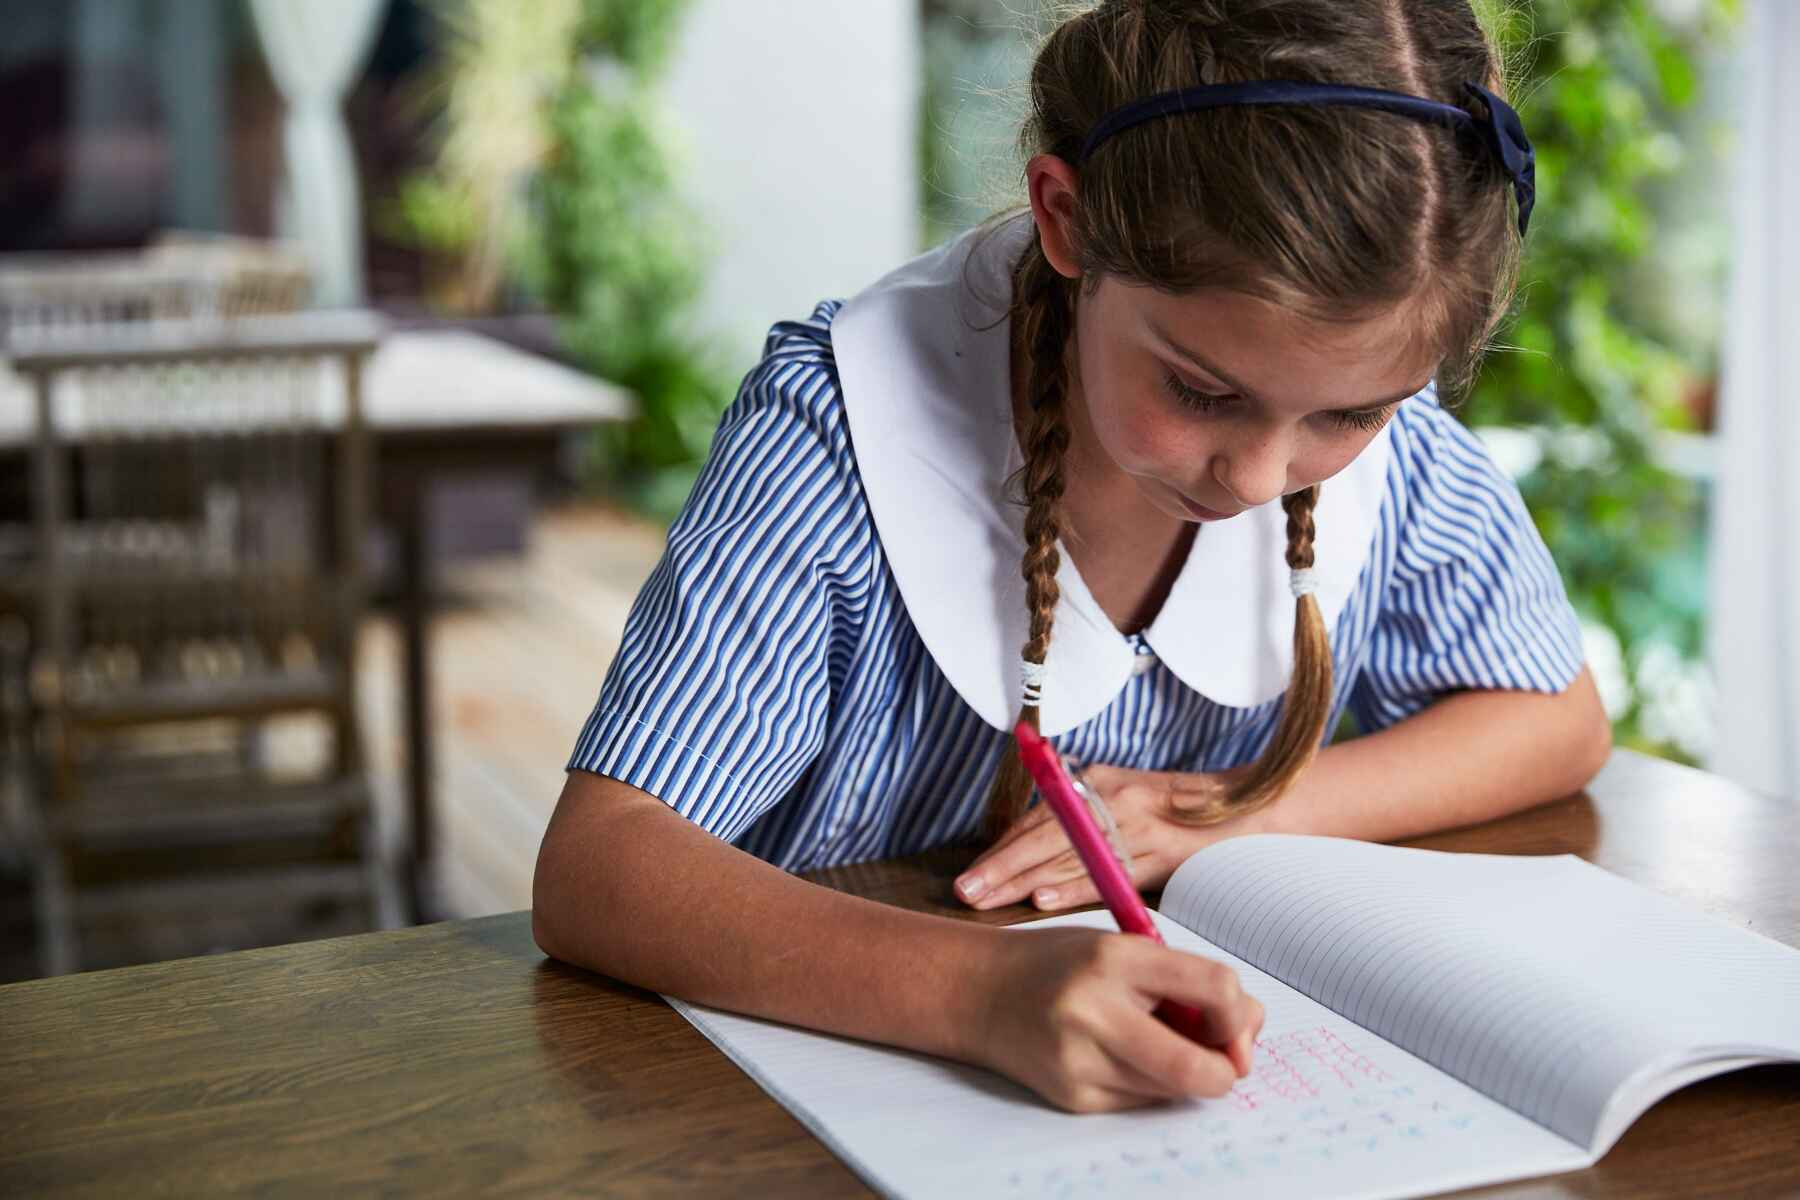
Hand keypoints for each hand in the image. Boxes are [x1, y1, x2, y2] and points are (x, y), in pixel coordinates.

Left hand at [955, 763, 1262, 911]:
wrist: (1255, 812)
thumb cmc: (1188, 818)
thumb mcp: (1132, 806)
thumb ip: (1091, 825)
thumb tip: (1039, 863)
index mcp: (1102, 784)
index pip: (1042, 818)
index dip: (1005, 848)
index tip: (972, 873)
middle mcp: (1116, 797)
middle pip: (1048, 835)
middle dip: (1002, 865)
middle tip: (964, 890)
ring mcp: (1140, 823)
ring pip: (1071, 856)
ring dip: (1025, 879)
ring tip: (988, 898)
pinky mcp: (1165, 851)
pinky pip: (1111, 874)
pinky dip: (1075, 887)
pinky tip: (1043, 898)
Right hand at [972, 925, 1264, 1112]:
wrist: (978, 992)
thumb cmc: (1061, 964)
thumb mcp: (1122, 949)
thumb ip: (1186, 980)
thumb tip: (1249, 1030)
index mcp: (1115, 957)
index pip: (1214, 987)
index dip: (1238, 1012)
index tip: (1231, 1017)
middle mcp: (1094, 1009)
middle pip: (1195, 1067)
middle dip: (1227, 1070)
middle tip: (1226, 1062)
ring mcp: (1079, 1059)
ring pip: (1173, 1090)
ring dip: (1185, 1075)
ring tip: (1155, 1042)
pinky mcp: (1073, 1096)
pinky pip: (1141, 1102)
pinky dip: (1148, 1084)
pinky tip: (1118, 1057)